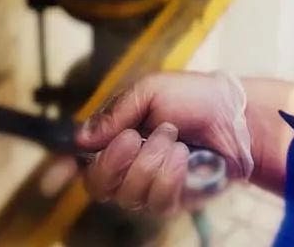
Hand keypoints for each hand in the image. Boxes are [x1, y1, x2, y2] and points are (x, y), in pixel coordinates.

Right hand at [76, 71, 250, 215]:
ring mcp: (149, 185)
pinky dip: (168, 177)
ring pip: (127, 194)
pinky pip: (156, 202)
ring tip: (172, 138)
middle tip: (136, 137)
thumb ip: (115, 114)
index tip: (59, 171)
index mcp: (116, 134)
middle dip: (114, 162)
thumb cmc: (192, 96)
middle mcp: (127, 163)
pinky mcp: (172, 200)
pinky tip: (182, 157)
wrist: (234, 117)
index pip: (81, 159)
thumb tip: (80, 138)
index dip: (64, 169)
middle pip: (97, 185)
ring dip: (150, 163)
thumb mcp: (150, 91)